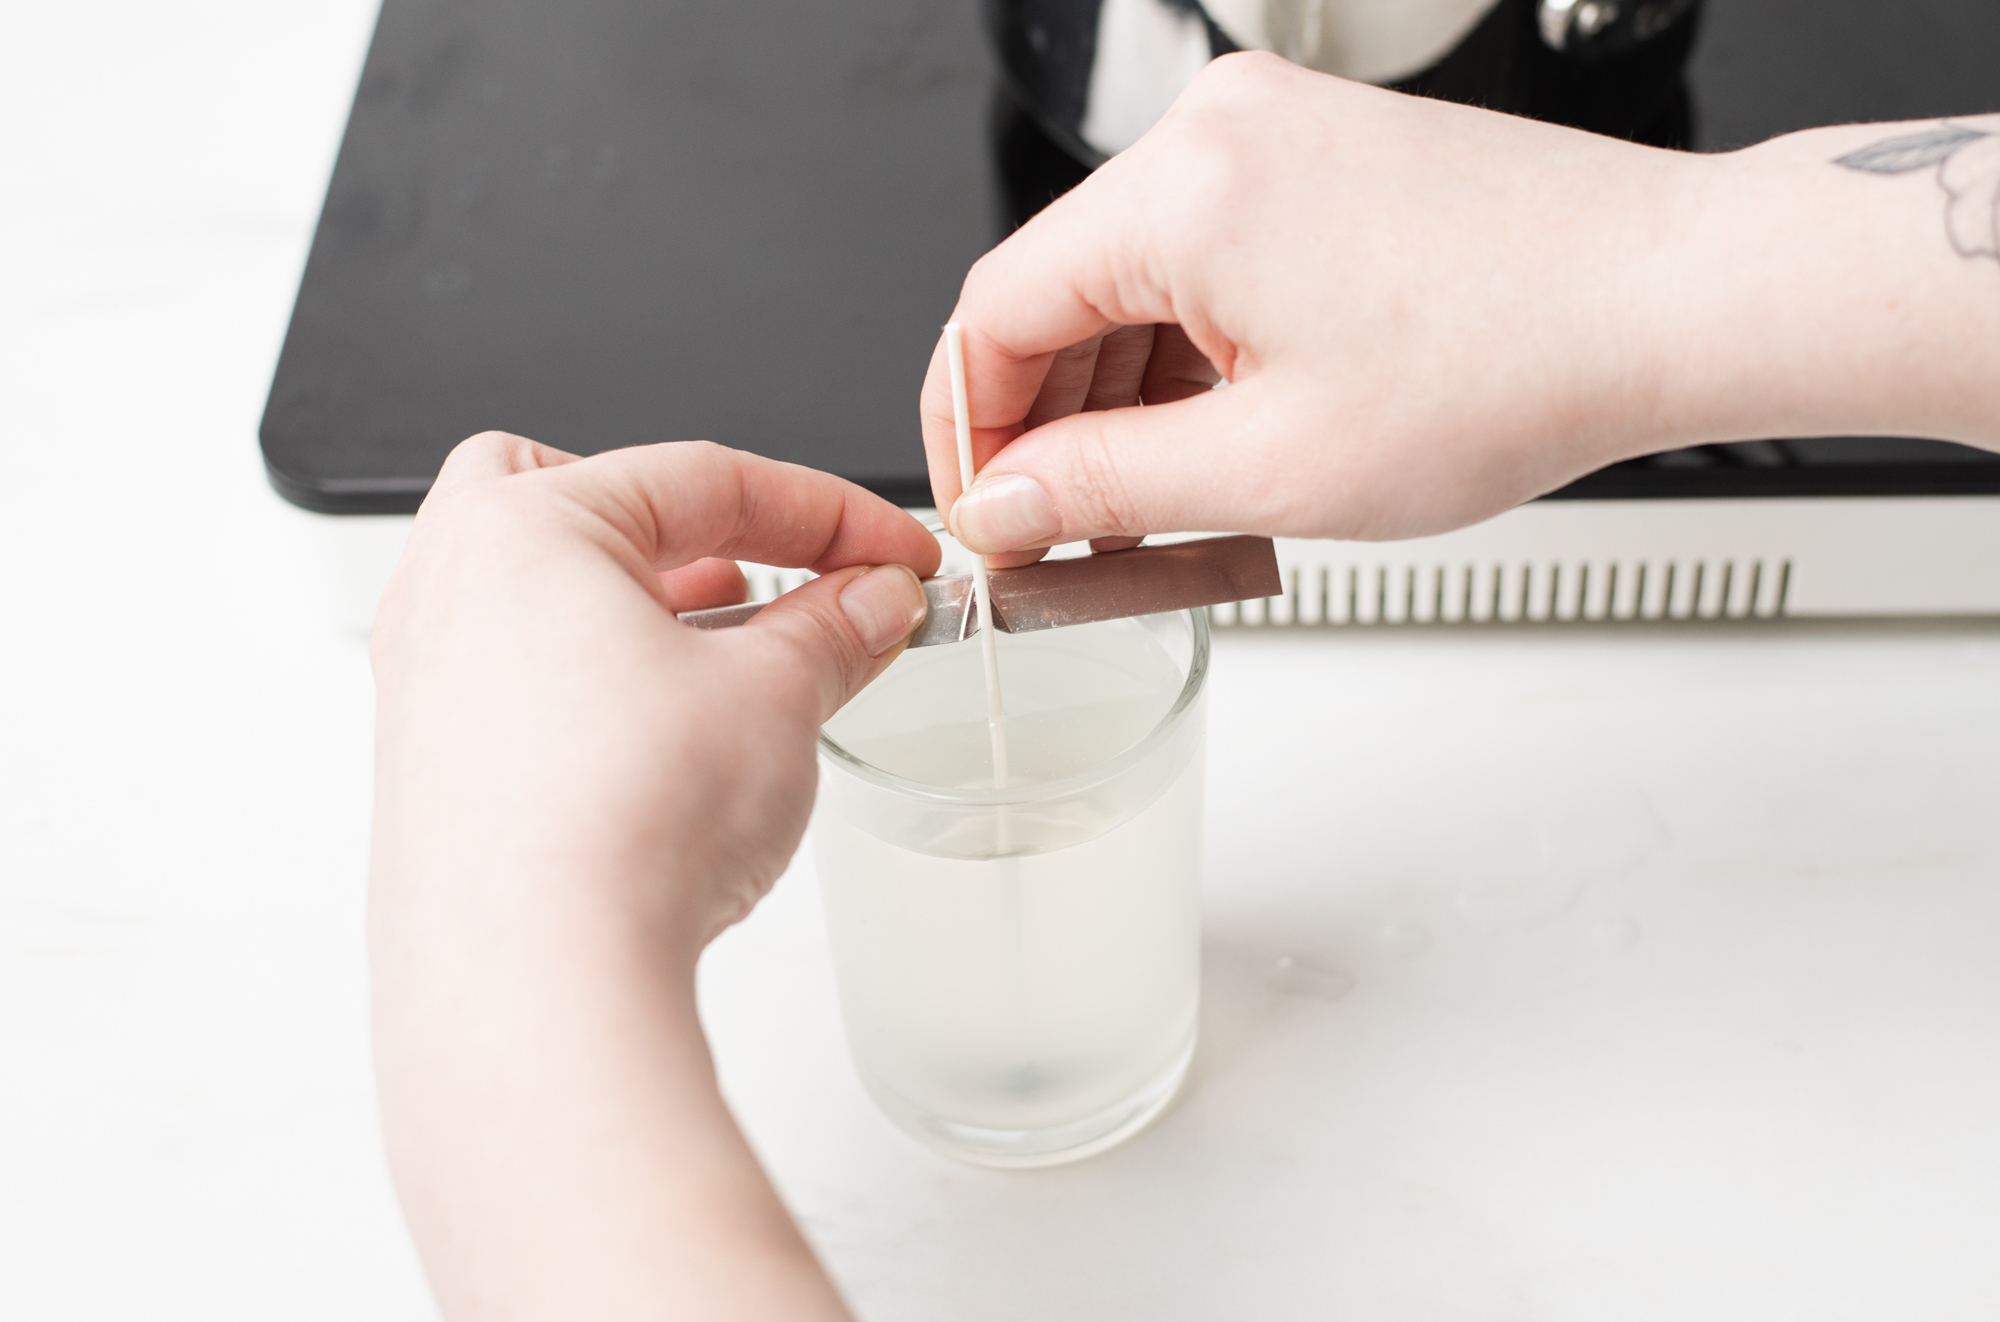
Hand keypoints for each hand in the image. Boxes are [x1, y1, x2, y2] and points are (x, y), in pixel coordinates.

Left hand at [369, 433, 937, 1320]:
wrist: (534, 980)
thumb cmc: (621, 822)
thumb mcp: (774, 698)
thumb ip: (833, 629)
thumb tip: (870, 602)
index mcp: (525, 525)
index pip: (706, 478)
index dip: (829, 515)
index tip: (896, 555)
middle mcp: (450, 586)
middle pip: (583, 500)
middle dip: (692, 528)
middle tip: (773, 576)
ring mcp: (426, 680)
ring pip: (547, 594)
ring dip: (649, 610)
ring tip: (737, 663)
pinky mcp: (432, 769)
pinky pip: (524, 679)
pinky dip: (601, 681)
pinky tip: (668, 741)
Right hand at [921, 55, 1999, 560]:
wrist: (1671, 299)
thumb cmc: (1518, 363)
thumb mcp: (1270, 468)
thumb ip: (1098, 488)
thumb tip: (998, 504)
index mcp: (1182, 189)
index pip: (994, 314)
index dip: (970, 434)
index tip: (986, 513)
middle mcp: (1218, 132)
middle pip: (1059, 291)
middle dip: (1053, 423)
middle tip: (1072, 532)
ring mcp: (1274, 133)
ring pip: (1132, 278)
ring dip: (1125, 395)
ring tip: (1165, 502)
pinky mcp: (1320, 155)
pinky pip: (1206, 255)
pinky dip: (1192, 349)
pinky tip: (1221, 433)